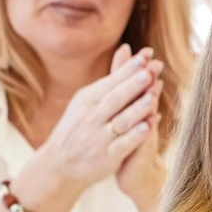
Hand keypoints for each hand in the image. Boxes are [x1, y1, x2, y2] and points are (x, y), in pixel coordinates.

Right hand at [13, 48, 163, 211]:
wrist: (59, 163)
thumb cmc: (80, 127)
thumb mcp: (88, 100)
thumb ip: (112, 78)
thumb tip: (128, 48)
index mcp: (87, 100)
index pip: (111, 82)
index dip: (129, 70)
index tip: (147, 55)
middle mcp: (91, 116)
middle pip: (116, 99)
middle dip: (133, 85)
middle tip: (150, 71)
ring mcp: (98, 137)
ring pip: (121, 121)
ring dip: (136, 109)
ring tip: (152, 96)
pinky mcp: (106, 156)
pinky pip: (122, 145)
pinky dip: (134, 136)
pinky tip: (148, 128)